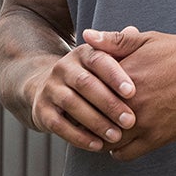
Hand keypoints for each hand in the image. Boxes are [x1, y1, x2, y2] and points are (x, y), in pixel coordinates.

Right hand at [27, 29, 142, 151]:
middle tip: (130, 120)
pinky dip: (78, 137)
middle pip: (85, 84)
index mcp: (82, 54)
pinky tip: (97, 146)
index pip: (98, 60)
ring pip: (72, 104)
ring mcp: (50, 89)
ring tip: (116, 136)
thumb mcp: (101, 59)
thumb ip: (119, 47)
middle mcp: (63, 68)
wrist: (45, 87)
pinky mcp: (42, 110)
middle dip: (109, 103)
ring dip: (95, 122)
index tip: (133, 92)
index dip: (115, 75)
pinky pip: (59, 124)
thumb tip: (133, 30)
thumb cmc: (89, 75)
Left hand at [85, 29, 175, 161]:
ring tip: (101, 134)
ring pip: (106, 139)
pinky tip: (120, 145)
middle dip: (87, 120)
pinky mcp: (157, 137)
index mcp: (121, 76)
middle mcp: (128, 101)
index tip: (80, 99)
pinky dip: (119, 151)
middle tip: (84, 121)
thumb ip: (115, 41)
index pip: (86, 92)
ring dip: (101, 138)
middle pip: (92, 119)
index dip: (81, 97)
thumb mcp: (149, 41)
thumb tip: (86, 36)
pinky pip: (126, 153)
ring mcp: (142, 121)